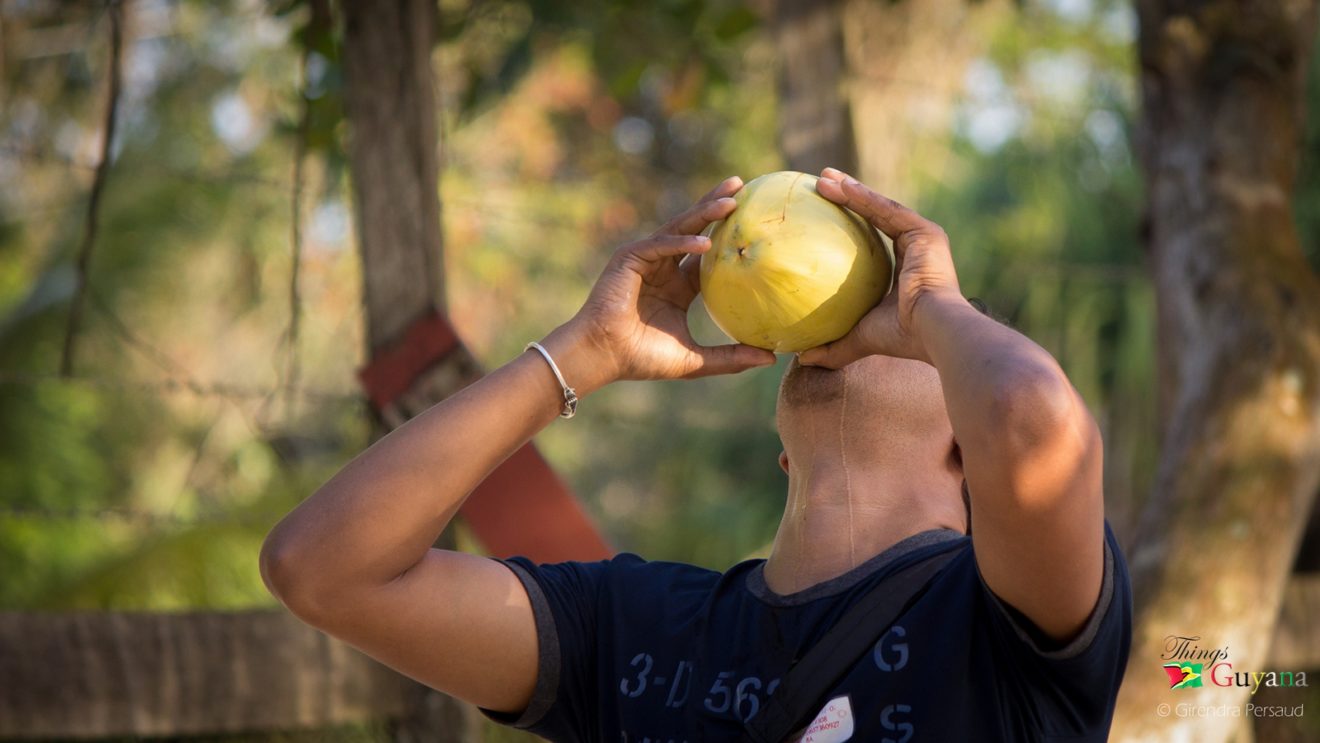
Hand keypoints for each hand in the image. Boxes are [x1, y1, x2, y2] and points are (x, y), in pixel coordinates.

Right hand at [567, 177, 777, 381]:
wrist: (604, 356)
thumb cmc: (643, 359)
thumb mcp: (695, 359)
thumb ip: (731, 357)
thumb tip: (772, 358)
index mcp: (678, 286)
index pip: (708, 253)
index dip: (729, 235)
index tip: (755, 220)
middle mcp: (663, 267)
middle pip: (695, 228)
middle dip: (717, 206)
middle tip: (743, 186)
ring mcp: (646, 259)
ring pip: (680, 228)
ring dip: (705, 212)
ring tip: (731, 201)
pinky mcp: (630, 258)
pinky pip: (661, 244)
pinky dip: (681, 242)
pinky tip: (705, 242)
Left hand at [797, 167, 965, 367]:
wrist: (934, 332)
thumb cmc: (901, 338)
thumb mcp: (859, 338)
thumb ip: (833, 345)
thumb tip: (801, 358)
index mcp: (906, 272)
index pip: (871, 243)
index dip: (847, 227)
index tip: (820, 215)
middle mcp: (917, 251)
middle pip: (875, 217)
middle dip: (848, 198)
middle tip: (820, 186)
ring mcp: (924, 238)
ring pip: (880, 207)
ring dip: (851, 190)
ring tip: (823, 177)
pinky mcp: (926, 231)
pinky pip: (886, 209)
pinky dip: (863, 197)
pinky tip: (839, 186)